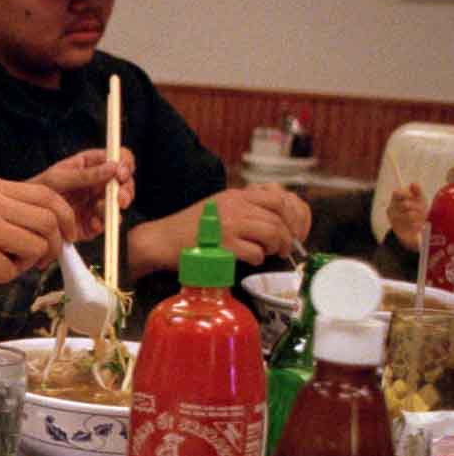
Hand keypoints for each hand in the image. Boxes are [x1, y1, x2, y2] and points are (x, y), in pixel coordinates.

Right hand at [0, 176, 78, 297]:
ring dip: (28, 262)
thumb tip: (54, 225)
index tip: (68, 234)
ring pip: (37, 246)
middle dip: (54, 244)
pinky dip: (5, 276)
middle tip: (43, 259)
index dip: (65, 216)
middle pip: (48, 220)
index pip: (45, 193)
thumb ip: (10, 208)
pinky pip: (14, 270)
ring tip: (6, 264)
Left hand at [29, 147, 133, 238]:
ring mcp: (97, 202)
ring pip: (118, 204)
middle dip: (126, 190)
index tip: (121, 173)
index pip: (118, 158)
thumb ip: (86, 174)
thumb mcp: (58, 177)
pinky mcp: (93, 222)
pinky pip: (106, 223)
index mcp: (91, 165)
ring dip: (115, 207)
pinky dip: (102, 224)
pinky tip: (92, 223)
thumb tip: (113, 167)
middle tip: (120, 198)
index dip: (124, 163)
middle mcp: (98, 183)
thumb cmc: (37, 189)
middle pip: (124, 182)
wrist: (25, 214)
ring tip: (99, 209)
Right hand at [126, 184, 311, 277]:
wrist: (161, 240)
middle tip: (285, 247)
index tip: (295, 229)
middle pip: (279, 216)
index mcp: (235, 195)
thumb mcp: (218, 207)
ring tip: (269, 254)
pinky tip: (250, 259)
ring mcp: (229, 224)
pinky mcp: (223, 244)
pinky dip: (258, 258)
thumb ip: (244, 208)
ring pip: (272, 232)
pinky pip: (255, 252)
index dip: (294, 214)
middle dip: (288, 235)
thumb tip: (277, 220)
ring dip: (276, 247)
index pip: (279, 196)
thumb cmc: (189, 229)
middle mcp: (235, 205)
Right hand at [388, 182, 426, 247]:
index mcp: (395, 201)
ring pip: (410, 214)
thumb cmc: (416, 214)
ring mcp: (393, 219)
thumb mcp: (419, 201)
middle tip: (422, 209)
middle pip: (406, 204)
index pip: (396, 193)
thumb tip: (414, 183)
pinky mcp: (397, 227)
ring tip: (420, 218)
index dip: (406, 194)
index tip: (412, 196)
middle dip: (418, 207)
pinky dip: (417, 223)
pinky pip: (411, 223)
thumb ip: (417, 192)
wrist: (412, 232)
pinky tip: (416, 224)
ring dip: (419, 216)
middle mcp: (391, 209)